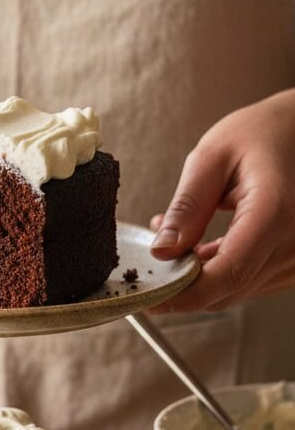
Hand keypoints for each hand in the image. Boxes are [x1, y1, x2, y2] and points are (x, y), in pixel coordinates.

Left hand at [149, 89, 294, 311]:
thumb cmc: (260, 134)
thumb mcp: (211, 158)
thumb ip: (186, 208)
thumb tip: (161, 252)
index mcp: (275, 211)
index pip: (229, 273)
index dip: (185, 294)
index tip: (151, 295)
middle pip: (231, 289)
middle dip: (184, 287)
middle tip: (148, 268)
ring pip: (238, 290)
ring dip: (200, 279)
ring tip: (176, 243)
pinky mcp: (293, 261)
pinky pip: (250, 280)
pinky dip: (219, 272)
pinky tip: (199, 249)